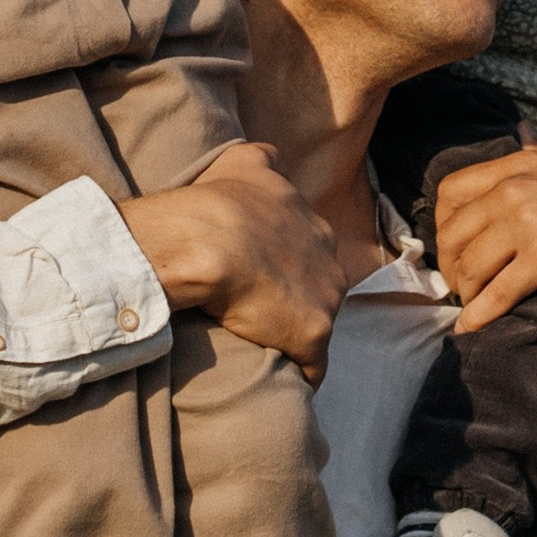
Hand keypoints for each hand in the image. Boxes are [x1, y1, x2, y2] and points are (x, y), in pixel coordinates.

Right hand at [118, 143, 345, 383]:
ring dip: (296, 335)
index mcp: (313, 223)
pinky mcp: (314, 333)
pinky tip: (282, 380)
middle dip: (297, 298)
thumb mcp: (244, 161)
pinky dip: (300, 374)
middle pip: (320, 285)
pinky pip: (312, 365)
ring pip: (317, 322)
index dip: (285, 264)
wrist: (207, 239)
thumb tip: (270, 157)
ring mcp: (326, 295)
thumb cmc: (217, 201)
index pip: (309, 250)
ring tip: (265, 347)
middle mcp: (329, 256)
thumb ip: (263, 159)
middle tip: (260, 310)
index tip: (261, 274)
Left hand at [432, 144, 536, 332]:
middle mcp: (515, 191)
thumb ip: (536, 151)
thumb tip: (521, 130)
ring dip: (465, 293)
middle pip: (453, 234)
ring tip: (473, 304)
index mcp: (517, 166)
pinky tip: (471, 328)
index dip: (442, 225)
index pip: (451, 192)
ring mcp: (527, 224)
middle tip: (460, 285)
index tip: (453, 247)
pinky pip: (496, 294)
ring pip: (469, 266)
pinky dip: (478, 316)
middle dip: (450, 265)